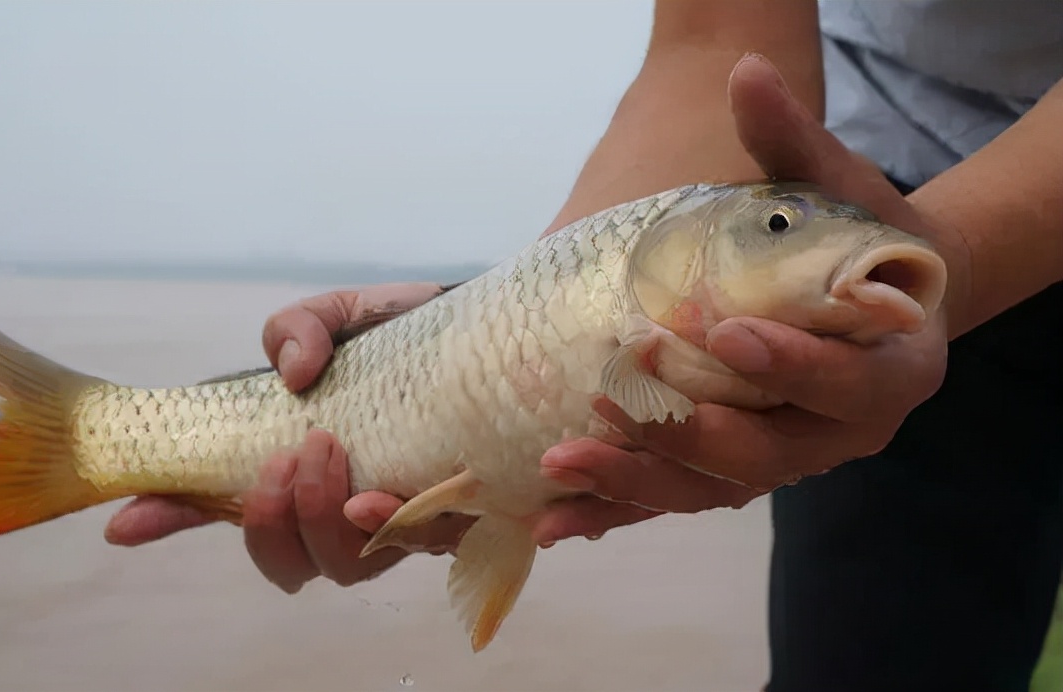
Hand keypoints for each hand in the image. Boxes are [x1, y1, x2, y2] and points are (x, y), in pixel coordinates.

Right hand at [103, 282, 466, 592]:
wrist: (499, 333)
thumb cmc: (407, 333)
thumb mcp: (338, 314)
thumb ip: (298, 329)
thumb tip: (292, 372)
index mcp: (295, 465)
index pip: (222, 507)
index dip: (171, 519)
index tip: (127, 522)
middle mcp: (339, 505)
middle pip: (290, 561)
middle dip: (270, 522)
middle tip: (286, 457)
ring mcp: (396, 518)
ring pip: (347, 565)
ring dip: (324, 520)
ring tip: (331, 453)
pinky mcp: (457, 516)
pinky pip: (422, 545)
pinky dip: (397, 524)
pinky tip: (388, 491)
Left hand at [530, 53, 968, 542]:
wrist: (863, 303)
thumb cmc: (854, 241)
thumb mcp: (837, 190)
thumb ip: (792, 142)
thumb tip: (745, 71)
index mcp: (888, 370)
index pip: (846, 382)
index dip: (792, 367)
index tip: (727, 335)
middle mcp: (839, 434)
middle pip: (768, 457)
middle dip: (689, 433)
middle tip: (617, 399)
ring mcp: (782, 462)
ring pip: (711, 491)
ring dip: (635, 483)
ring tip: (562, 463)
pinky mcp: (732, 473)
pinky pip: (674, 501)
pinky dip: (616, 511)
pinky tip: (554, 519)